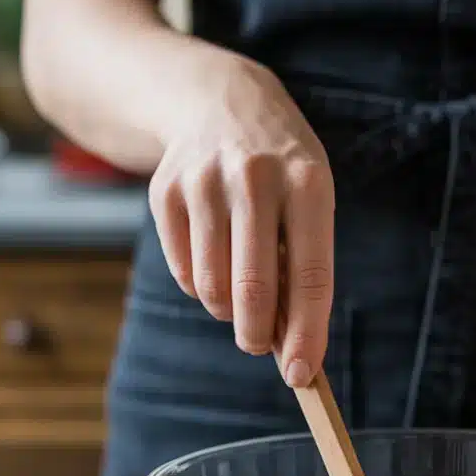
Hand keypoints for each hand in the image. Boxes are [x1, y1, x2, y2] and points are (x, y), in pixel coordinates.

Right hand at [148, 56, 333, 386]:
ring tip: (239, 293)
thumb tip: (293, 348)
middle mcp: (255, 178)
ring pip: (212, 288)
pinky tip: (214, 260)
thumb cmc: (280, 171)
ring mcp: (204, 181)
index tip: (302, 375)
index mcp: (307, 182)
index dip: (307, 334)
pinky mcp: (164, 191)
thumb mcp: (309, 200)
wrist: (218, 100)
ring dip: (227, 311)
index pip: (311, 276)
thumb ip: (303, 266)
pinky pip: (183, 273)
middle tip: (260, 346)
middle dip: (257, 336)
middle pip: (254, 289)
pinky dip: (200, 287)